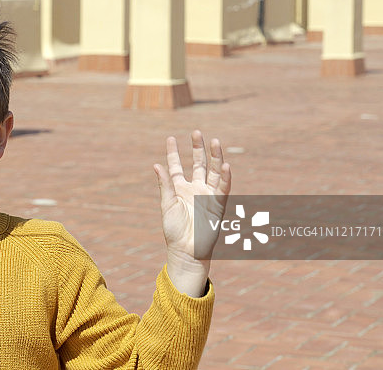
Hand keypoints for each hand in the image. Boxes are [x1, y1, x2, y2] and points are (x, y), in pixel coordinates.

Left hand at [154, 130, 230, 296]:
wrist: (186, 251)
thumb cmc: (174, 230)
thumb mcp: (167, 204)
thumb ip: (165, 184)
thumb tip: (156, 165)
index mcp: (180, 189)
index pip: (177, 166)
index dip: (174, 152)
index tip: (171, 137)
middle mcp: (195, 188)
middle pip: (198, 164)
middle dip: (197, 148)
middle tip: (196, 132)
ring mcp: (207, 195)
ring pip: (213, 171)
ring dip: (215, 157)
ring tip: (215, 141)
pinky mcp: (218, 204)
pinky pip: (223, 188)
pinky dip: (226, 177)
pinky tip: (226, 164)